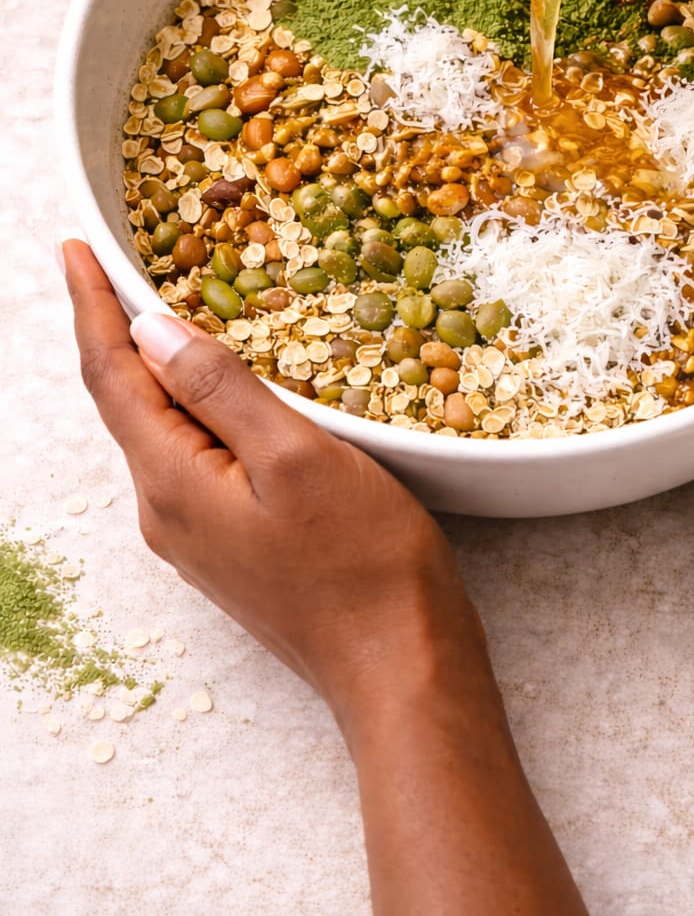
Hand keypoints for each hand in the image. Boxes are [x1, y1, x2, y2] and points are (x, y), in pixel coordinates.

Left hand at [63, 241, 602, 915]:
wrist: (398, 665)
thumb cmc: (363, 561)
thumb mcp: (296, 457)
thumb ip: (222, 391)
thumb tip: (154, 332)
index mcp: (172, 484)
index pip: (112, 378)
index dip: (91, 308)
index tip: (72, 250)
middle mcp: (166, 514)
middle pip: (126, 405)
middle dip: (114, 332)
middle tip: (109, 265)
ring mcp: (196, 537)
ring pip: (159, 434)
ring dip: (154, 371)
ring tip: (159, 312)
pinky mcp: (230, 549)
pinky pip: (191, 461)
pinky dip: (191, 410)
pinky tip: (215, 392)